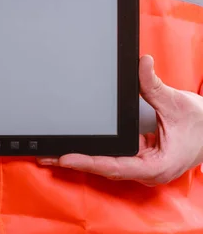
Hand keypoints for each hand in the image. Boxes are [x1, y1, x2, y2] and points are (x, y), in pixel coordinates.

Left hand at [37, 56, 202, 185]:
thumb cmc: (201, 125)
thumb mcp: (177, 104)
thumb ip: (155, 86)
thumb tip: (141, 63)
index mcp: (156, 165)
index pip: (115, 166)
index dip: (89, 162)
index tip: (65, 157)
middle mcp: (146, 170)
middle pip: (105, 168)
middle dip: (76, 161)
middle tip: (45, 155)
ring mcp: (142, 166)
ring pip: (106, 164)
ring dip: (81, 157)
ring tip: (52, 152)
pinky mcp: (139, 157)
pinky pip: (112, 156)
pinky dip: (93, 152)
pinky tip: (75, 145)